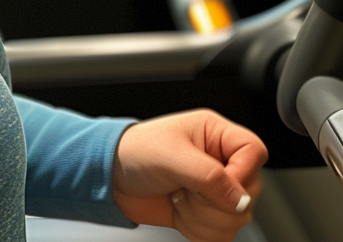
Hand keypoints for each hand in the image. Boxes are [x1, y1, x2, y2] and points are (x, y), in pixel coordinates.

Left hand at [112, 109, 267, 241]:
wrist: (112, 177)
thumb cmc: (135, 152)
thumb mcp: (172, 156)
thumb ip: (210, 177)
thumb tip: (241, 200)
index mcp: (214, 134)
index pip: (253, 152)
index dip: (243, 172)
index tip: (217, 181)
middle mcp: (219, 161)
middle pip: (249, 193)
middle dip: (212, 200)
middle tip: (184, 186)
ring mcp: (214, 190)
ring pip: (237, 219)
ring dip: (202, 216)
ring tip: (178, 196)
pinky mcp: (206, 213)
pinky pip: (222, 235)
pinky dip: (198, 230)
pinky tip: (179, 211)